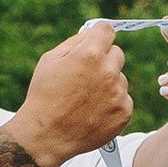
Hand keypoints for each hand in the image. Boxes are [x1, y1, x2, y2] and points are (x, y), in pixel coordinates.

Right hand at [9, 21, 133, 166]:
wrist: (46, 136)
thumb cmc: (43, 96)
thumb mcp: (50, 61)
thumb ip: (74, 42)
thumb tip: (91, 32)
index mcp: (90, 54)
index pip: (106, 30)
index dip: (98, 35)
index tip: (95, 42)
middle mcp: (108, 71)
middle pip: (117, 53)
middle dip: (104, 60)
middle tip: (86, 75)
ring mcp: (118, 93)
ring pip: (120, 78)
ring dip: (108, 84)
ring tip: (86, 99)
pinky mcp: (124, 112)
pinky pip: (123, 99)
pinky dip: (112, 103)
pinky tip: (93, 112)